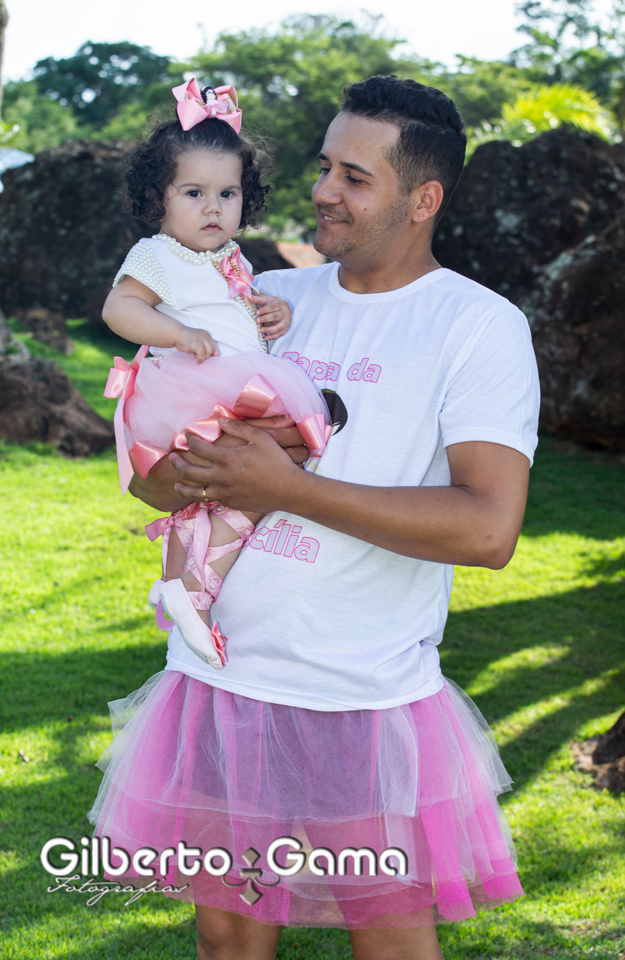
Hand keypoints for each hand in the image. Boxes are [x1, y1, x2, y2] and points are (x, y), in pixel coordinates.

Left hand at [170, 419, 302, 512]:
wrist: (289, 490)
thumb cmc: (277, 462)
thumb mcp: (260, 438)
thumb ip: (238, 428)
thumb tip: (220, 420)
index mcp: (226, 459)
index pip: (199, 448)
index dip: (191, 440)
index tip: (188, 436)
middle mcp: (221, 477)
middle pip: (189, 472)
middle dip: (178, 464)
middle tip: (173, 459)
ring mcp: (224, 493)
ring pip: (195, 492)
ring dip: (183, 487)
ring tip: (177, 485)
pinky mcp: (230, 503)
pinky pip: (211, 500)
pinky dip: (202, 496)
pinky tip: (201, 493)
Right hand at [174, 325, 219, 361]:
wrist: (175, 333)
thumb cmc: (184, 339)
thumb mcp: (196, 342)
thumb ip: (202, 347)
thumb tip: (207, 357)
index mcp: (206, 335)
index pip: (215, 346)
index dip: (213, 354)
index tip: (210, 360)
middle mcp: (206, 336)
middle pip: (213, 349)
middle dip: (208, 356)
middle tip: (202, 358)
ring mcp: (201, 339)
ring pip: (210, 351)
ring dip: (205, 357)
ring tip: (198, 358)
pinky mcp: (196, 342)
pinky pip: (202, 353)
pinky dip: (201, 359)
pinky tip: (198, 361)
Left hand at [250, 289, 291, 340]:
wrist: (286, 309)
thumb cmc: (275, 304)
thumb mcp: (268, 300)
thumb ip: (259, 299)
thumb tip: (249, 296)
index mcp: (281, 304)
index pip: (273, 307)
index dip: (265, 310)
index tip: (257, 312)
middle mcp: (286, 313)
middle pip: (276, 316)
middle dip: (267, 319)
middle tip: (257, 320)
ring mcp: (287, 322)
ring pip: (279, 327)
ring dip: (270, 329)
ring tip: (261, 330)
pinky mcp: (286, 329)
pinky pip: (280, 334)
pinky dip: (273, 336)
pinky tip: (266, 338)